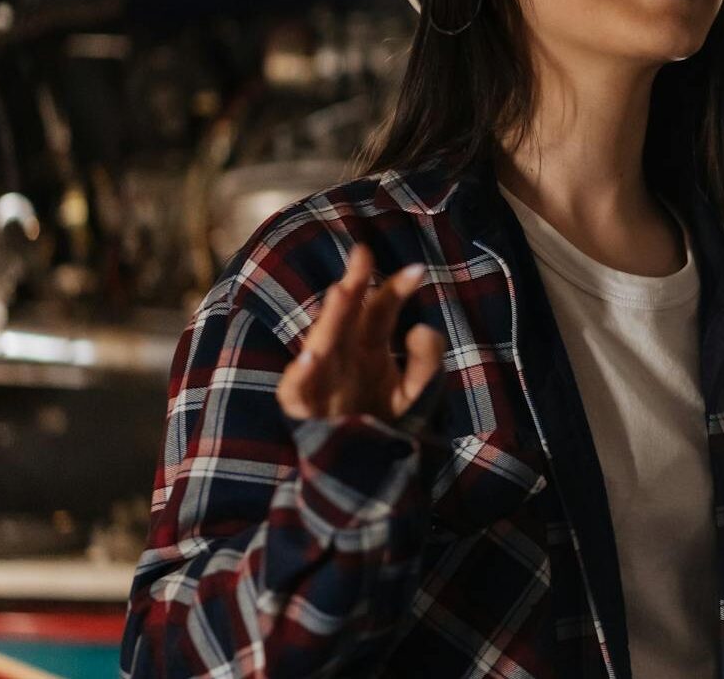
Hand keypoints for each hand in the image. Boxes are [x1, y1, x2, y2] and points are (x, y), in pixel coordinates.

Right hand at [275, 244, 445, 421]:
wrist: (361, 469)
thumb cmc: (384, 422)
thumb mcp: (415, 393)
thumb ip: (426, 362)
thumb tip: (420, 328)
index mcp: (369, 347)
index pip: (380, 310)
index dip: (395, 289)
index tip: (417, 270)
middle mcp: (343, 356)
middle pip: (347, 316)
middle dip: (354, 285)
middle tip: (363, 254)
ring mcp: (322, 380)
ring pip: (322, 343)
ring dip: (330, 319)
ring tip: (341, 292)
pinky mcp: (303, 408)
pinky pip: (296, 390)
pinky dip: (299, 375)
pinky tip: (311, 357)